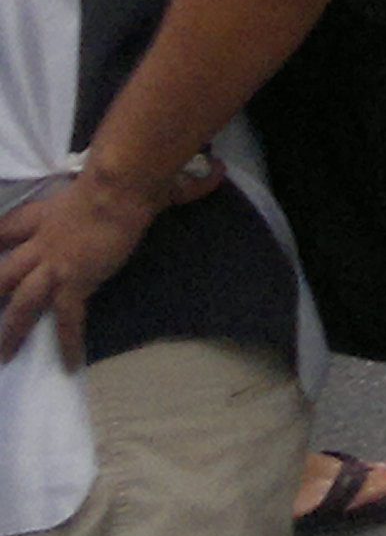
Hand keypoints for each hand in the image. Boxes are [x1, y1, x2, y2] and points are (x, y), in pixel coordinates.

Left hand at [0, 162, 171, 368]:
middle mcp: (42, 243)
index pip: (10, 227)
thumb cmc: (124, 177)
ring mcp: (54, 266)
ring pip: (19, 303)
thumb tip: (214, 171)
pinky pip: (66, 319)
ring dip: (10, 329)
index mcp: (49, 215)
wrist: (119, 187)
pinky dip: (68, 342)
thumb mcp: (130, 180)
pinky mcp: (72, 283)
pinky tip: (69, 364)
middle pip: (3, 271)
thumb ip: (172, 182)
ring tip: (4, 354)